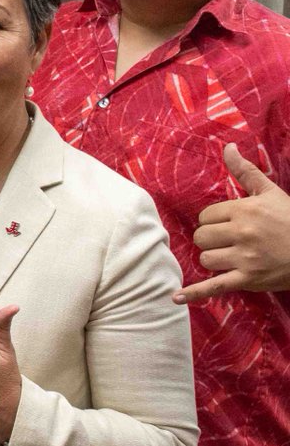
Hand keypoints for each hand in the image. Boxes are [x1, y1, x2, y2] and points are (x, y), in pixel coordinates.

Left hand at [174, 144, 289, 302]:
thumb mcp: (269, 192)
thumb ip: (245, 171)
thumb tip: (227, 147)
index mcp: (245, 210)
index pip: (206, 216)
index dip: (215, 221)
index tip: (231, 224)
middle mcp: (242, 233)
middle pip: (201, 237)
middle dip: (211, 239)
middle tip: (230, 240)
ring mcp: (245, 258)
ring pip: (205, 259)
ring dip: (213, 259)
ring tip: (232, 257)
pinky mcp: (248, 280)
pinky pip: (214, 286)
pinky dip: (194, 293)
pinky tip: (175, 297)